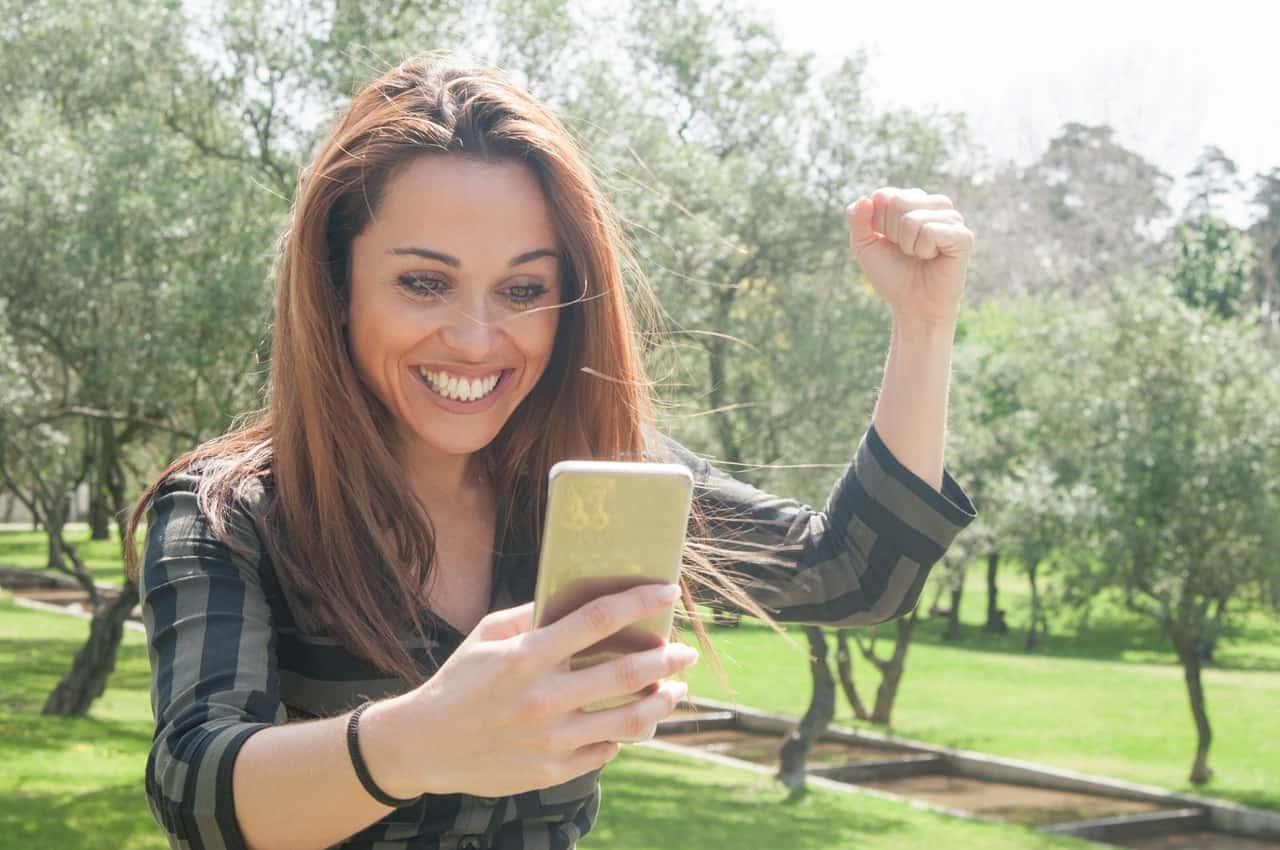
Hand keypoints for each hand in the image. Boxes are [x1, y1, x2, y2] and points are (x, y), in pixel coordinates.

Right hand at [380, 584, 696, 797]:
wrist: (422, 745)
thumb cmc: (458, 682)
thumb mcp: (487, 636)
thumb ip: (532, 615)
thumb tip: (577, 597)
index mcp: (526, 656)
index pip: (597, 620)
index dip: (640, 601)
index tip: (669, 590)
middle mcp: (542, 698)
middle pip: (626, 672)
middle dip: (666, 659)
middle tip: (684, 652)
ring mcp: (549, 739)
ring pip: (629, 719)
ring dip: (661, 701)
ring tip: (674, 690)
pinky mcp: (551, 771)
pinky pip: (605, 750)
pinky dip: (623, 734)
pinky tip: (630, 722)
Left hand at [846, 188, 974, 327]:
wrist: (912, 305)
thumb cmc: (892, 274)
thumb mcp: (864, 245)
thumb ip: (857, 219)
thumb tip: (865, 199)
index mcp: (913, 200)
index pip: (883, 196)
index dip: (877, 224)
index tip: (889, 242)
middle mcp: (935, 204)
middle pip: (896, 202)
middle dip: (891, 234)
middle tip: (905, 251)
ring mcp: (952, 218)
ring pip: (911, 219)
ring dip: (907, 245)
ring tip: (919, 255)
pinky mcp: (963, 235)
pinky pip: (929, 231)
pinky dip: (923, 250)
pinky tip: (932, 258)